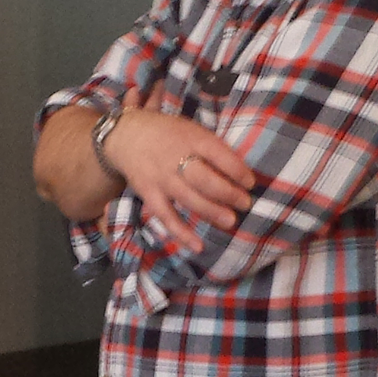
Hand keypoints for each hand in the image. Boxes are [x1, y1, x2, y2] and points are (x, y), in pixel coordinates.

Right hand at [106, 84, 252, 252]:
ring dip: (212, 212)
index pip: (217, 153)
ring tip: (231, 222)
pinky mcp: (149, 195)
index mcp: (190, 138)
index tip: (250, 183)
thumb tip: (240, 172)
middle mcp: (175, 158)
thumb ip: (211, 148)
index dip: (236, 170)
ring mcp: (161, 178)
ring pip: (189, 199)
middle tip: (245, 204)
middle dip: (228, 194)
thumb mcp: (191, 130)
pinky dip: (181, 233)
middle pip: (204, 179)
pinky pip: (166, 217)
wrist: (126, 135)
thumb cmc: (168, 134)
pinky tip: (198, 246)